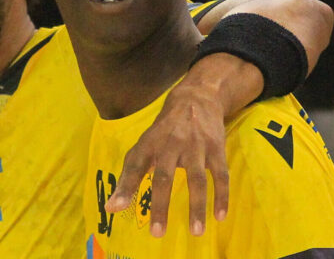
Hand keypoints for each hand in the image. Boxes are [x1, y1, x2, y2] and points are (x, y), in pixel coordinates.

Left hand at [105, 58, 239, 237]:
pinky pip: (221, 175)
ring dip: (196, 207)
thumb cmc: (164, 131)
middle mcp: (171, 144)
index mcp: (149, 143)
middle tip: (157, 233)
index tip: (114, 208)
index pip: (134, 166)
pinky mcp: (216, 148)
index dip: (124, 187)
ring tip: (196, 232)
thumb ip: (129, 176)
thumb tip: (111, 208)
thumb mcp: (144, 145)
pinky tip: (220, 217)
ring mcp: (196, 146)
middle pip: (164, 177)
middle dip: (160, 206)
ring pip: (197, 179)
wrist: (196, 98)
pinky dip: (221, 196)